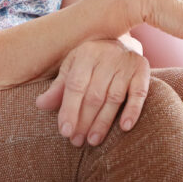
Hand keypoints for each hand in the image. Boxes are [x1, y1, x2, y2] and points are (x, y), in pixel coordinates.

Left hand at [35, 39, 149, 146]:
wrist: (121, 40)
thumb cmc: (91, 60)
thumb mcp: (72, 67)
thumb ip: (58, 88)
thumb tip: (40, 104)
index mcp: (86, 53)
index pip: (76, 85)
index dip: (69, 110)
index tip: (65, 131)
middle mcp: (107, 56)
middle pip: (94, 95)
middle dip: (84, 121)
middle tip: (77, 141)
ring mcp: (126, 62)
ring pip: (114, 98)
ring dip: (103, 122)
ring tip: (93, 141)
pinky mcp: (142, 69)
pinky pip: (139, 93)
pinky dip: (133, 110)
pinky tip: (125, 127)